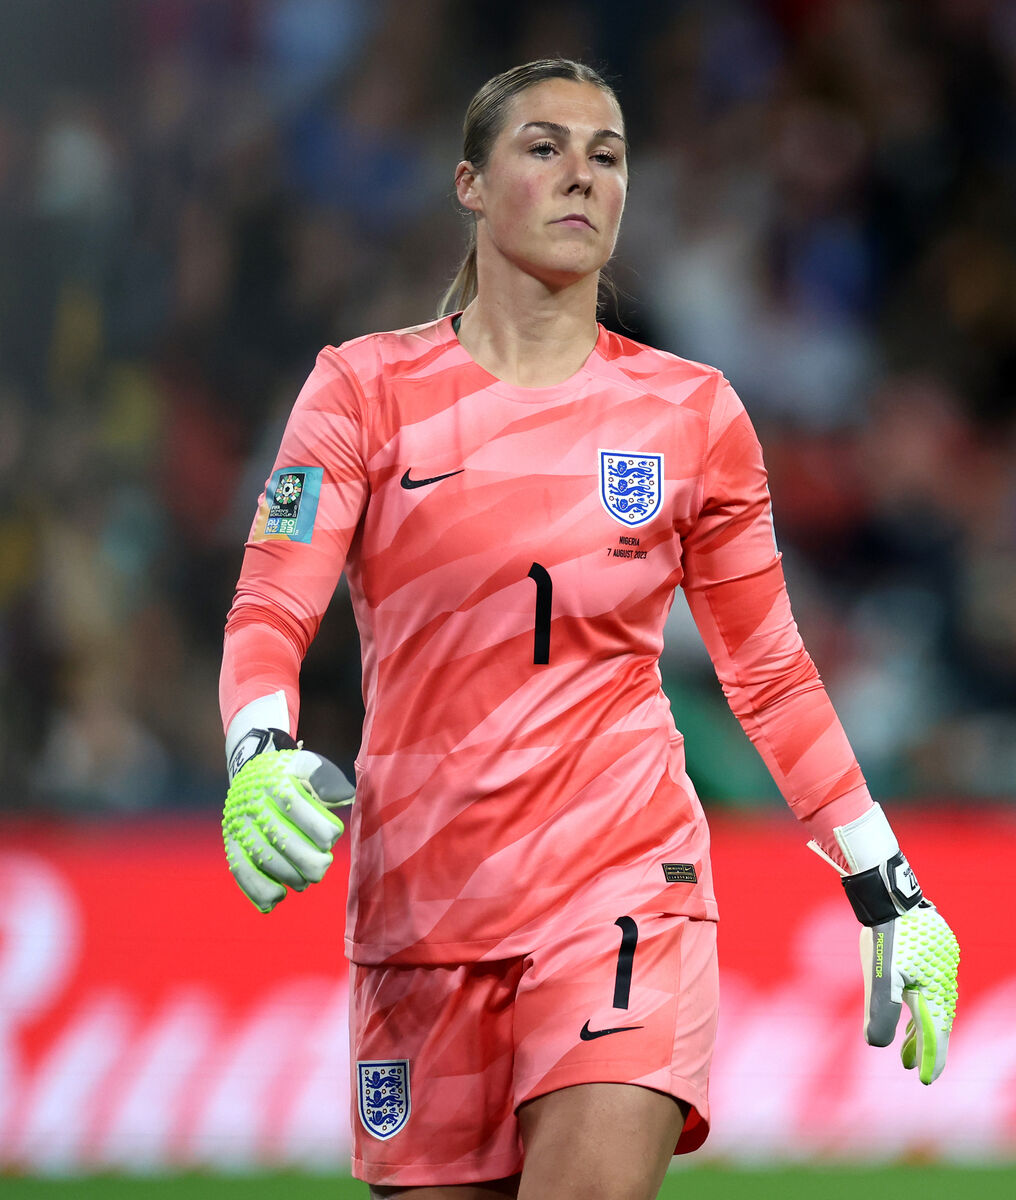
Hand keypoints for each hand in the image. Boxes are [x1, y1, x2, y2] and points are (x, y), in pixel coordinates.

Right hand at [221, 731, 353, 912]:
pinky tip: (279, 895)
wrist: (252, 777)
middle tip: (322, 865)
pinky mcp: (231, 845)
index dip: (318, 828)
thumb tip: (344, 797)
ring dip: (290, 877)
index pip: (295, 806)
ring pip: (264, 860)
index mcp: (272, 781)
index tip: (331, 837)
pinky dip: (261, 890)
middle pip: (280, 839)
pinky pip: (242, 873)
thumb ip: (326, 778)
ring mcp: (238, 826)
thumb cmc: (291, 776)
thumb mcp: (308, 766)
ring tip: (305, 879)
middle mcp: (251, 803)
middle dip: (308, 860)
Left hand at [807, 802, 958, 1082]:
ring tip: (906, 1045)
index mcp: (932, 988)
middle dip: (926, 1044)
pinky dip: (921, 999)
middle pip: (937, 1020)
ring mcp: (940, 962)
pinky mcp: (934, 948)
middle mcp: (942, 978)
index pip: (935, 1033)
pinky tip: (909, 1000)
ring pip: (934, 1001)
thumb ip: (879, 1011)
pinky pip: (932, 983)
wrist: (889, 892)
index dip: (931, 1058)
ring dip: (921, 1024)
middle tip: (915, 1067)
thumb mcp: (879, 975)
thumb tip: (876, 1046)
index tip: (926, 1081)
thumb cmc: (883, 934)